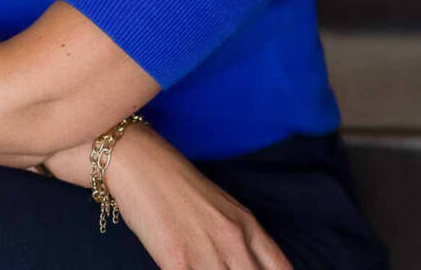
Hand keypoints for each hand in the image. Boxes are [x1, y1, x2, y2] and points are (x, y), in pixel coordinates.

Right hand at [107, 122, 293, 269]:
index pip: (280, 269)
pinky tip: (183, 269)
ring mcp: (207, 253)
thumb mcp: (221, 207)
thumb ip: (241, 239)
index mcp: (247, 225)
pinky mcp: (178, 262)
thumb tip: (249, 264)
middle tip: (219, 269)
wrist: (140, 162)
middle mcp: (234, 240)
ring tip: (200, 267)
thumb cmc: (178, 184)